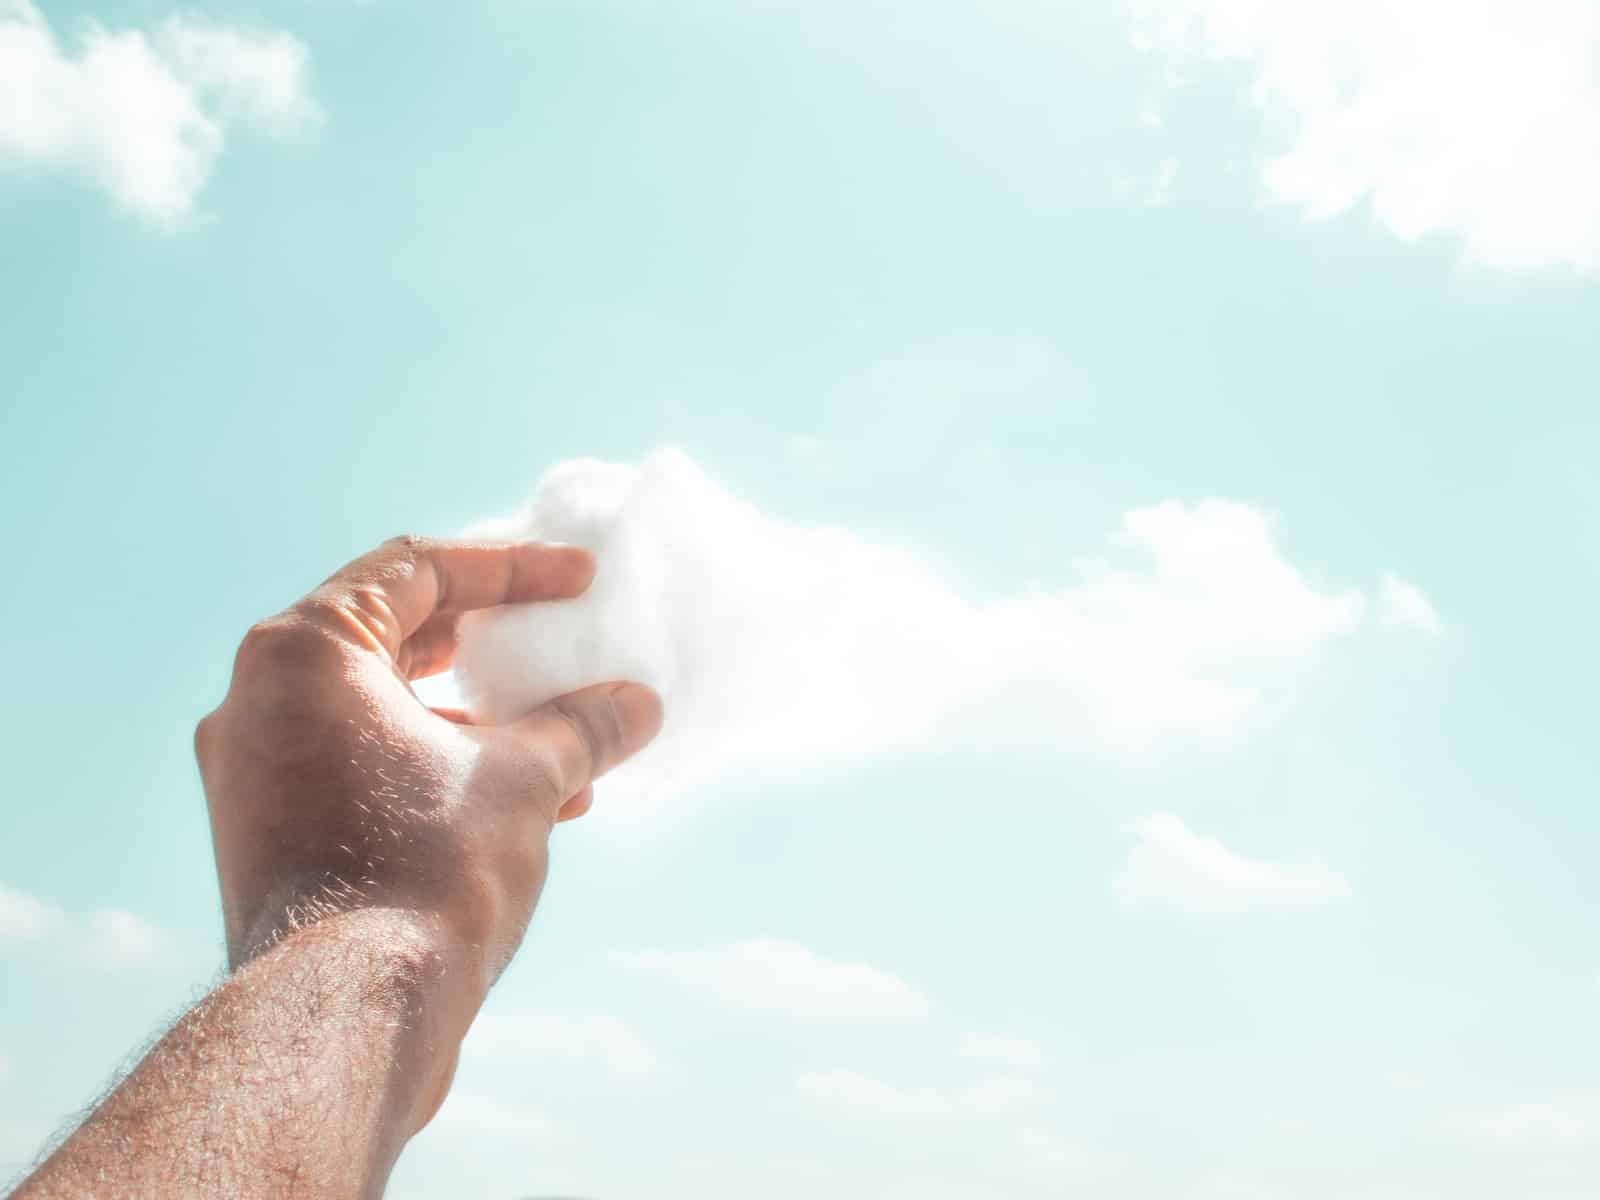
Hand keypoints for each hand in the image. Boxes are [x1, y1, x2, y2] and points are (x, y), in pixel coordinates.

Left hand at [194, 535, 662, 981]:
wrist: (346, 1020)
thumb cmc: (426, 872)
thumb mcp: (526, 779)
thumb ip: (583, 726)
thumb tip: (639, 704)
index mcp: (304, 654)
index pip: (417, 569)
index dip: (512, 568)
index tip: (580, 582)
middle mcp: (260, 702)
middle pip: (393, 634)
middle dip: (491, 645)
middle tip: (558, 643)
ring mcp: (258, 773)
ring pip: (384, 711)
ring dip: (479, 719)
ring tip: (564, 746)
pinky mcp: (272, 835)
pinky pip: (366, 769)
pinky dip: (441, 769)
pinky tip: (527, 805)